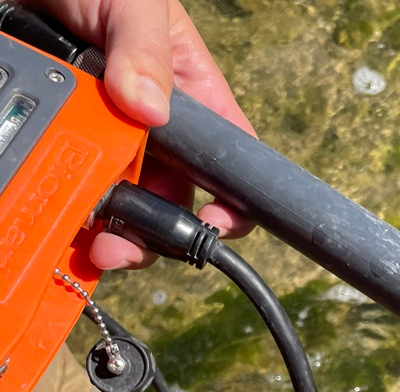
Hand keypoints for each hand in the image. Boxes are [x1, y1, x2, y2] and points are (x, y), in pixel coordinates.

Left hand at [19, 0, 254, 267]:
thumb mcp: (131, 2)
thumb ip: (145, 51)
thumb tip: (150, 111)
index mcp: (188, 96)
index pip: (228, 161)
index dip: (230, 204)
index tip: (211, 226)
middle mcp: (152, 128)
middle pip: (168, 201)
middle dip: (152, 233)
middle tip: (122, 248)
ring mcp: (106, 139)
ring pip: (120, 204)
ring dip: (108, 231)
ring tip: (90, 244)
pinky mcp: (63, 141)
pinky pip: (69, 185)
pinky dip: (63, 209)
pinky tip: (57, 218)